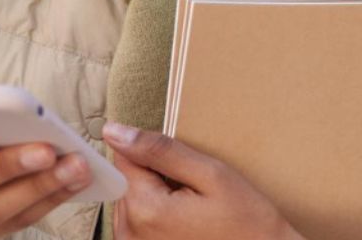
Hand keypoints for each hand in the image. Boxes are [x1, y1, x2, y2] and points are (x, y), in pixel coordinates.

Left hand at [105, 123, 301, 239]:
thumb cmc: (245, 221)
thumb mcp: (210, 175)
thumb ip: (159, 150)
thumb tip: (115, 131)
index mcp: (145, 209)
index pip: (124, 157)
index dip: (154, 154)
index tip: (182, 169)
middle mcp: (130, 233)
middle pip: (126, 181)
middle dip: (154, 177)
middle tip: (193, 192)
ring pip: (131, 200)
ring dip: (155, 198)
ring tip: (191, 209)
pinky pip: (137, 222)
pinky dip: (157, 216)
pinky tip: (184, 224)